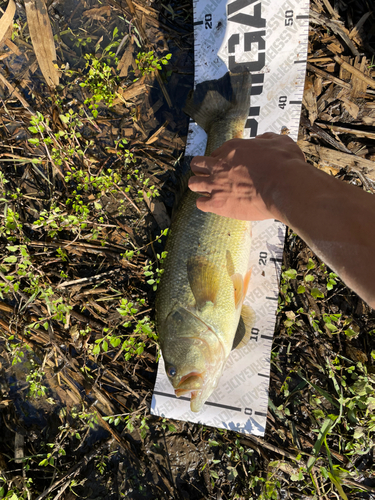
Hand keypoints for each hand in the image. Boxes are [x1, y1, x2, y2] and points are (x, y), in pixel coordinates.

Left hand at [188, 133, 305, 220]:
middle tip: (210, 177)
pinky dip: (204, 204)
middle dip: (201, 170)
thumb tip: (261, 140)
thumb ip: (267, 139)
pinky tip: (212, 205)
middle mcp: (220, 165)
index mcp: (233, 148)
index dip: (219, 160)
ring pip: (193, 183)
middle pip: (197, 165)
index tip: (225, 167)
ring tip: (208, 191)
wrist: (284, 187)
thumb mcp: (279, 142)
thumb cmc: (285, 165)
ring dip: (199, 186)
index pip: (215, 153)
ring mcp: (216, 184)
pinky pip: (200, 204)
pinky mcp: (217, 203)